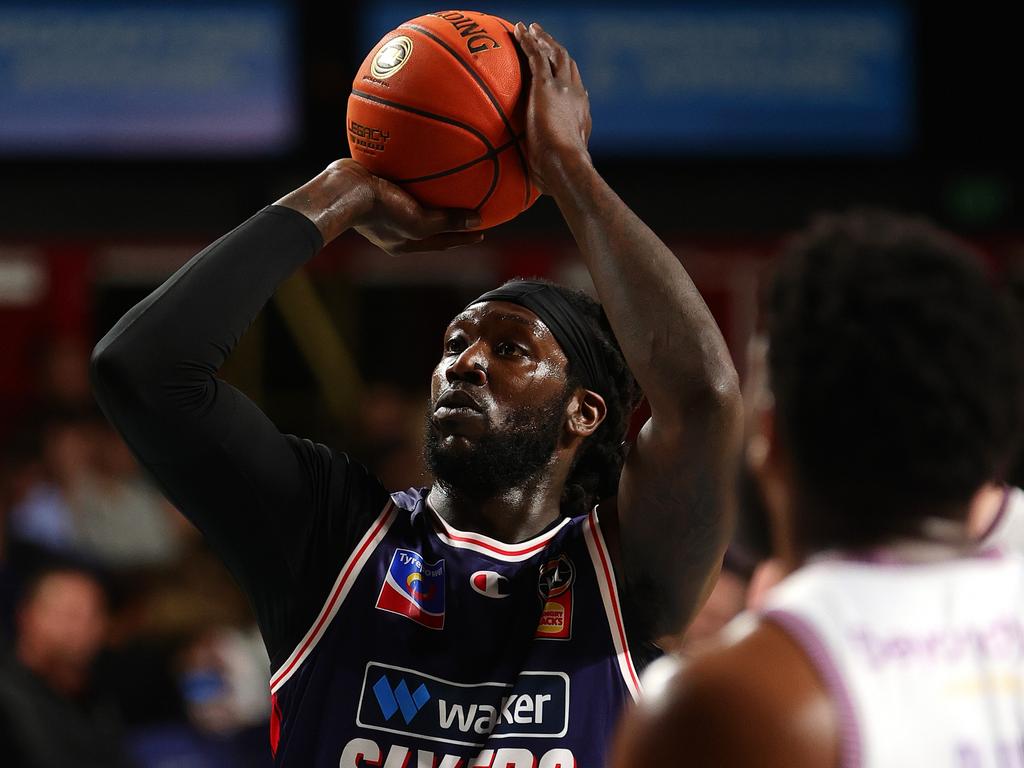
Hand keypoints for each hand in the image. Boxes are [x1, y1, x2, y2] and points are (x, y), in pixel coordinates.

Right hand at [277, 159, 481, 253]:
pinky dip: (417, 175)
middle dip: (449, 219)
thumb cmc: (380, 211)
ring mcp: (383, 208)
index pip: (441, 242)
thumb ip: (448, 221)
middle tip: (470, 210)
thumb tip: (478, 219)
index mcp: (404, 243)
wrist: (343, 189)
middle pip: (429, 224)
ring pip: (416, 201)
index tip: (482, 232)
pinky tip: (425, 161)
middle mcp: (394, 228)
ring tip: (451, 184)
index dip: (463, 238)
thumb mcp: (419, 222)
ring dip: (432, 196)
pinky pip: (403, 181)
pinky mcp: (376, 187)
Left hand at [514, 22, 592, 194]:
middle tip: (544, 40)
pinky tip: (519, 30)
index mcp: (581, 117)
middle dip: (556, 50)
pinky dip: (529, 41)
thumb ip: (546, 171)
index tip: (561, 77)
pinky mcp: (546, 86)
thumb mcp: (555, 172)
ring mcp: (563, 89)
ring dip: (543, 39)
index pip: (576, 92)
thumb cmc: (561, 179)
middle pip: (568, 66)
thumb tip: (535, 189)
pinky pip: (537, 56)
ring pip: (556, 54)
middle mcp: (577, 97)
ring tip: (530, 28)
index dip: (569, 81)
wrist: (566, 167)